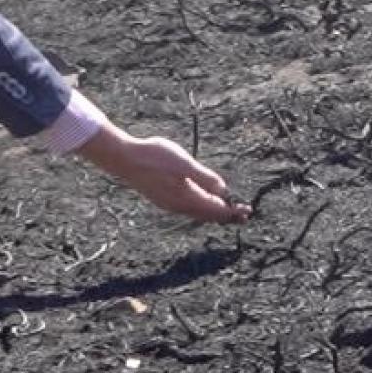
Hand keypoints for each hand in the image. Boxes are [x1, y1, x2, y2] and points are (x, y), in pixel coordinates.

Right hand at [77, 124, 250, 223]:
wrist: (124, 158)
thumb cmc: (154, 157)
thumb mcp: (183, 164)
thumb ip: (204, 177)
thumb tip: (223, 190)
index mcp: (186, 198)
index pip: (215, 210)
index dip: (233, 211)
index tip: (248, 210)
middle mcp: (178, 206)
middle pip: (207, 215)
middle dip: (226, 214)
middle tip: (244, 213)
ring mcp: (169, 204)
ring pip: (197, 213)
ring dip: (214, 212)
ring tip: (227, 210)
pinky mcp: (162, 198)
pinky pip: (187, 208)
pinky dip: (200, 207)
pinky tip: (202, 201)